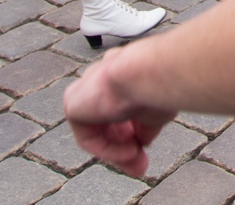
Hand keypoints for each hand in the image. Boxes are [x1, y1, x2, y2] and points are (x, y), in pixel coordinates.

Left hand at [62, 54, 178, 177]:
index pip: (121, 103)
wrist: (147, 72)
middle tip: (140, 166)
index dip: (134, 130)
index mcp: (122, 69)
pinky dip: (106, 148)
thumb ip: (146, 123)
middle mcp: (101, 76)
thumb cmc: (160, 82)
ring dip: (116, 150)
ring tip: (136, 160)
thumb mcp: (157, 107)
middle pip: (106, 120)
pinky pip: (87, 135)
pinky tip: (129, 151)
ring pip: (96, 128)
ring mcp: (85, 88)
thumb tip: (143, 140)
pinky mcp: (73, 103)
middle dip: (122, 146)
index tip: (147, 148)